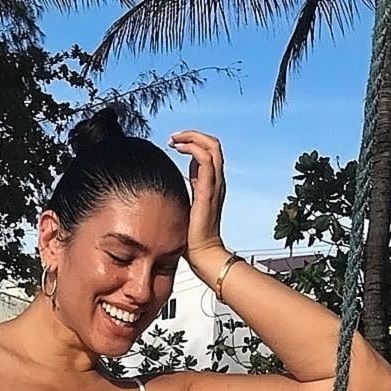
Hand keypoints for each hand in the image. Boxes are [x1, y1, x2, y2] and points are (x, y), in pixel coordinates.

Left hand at [168, 130, 227, 272]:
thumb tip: (181, 180)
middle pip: (213, 144)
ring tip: (174, 140)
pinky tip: (179, 149)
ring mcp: (215, 185)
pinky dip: (193, 148)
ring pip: (212, 147)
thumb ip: (188, 192)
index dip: (193, 143)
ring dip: (192, 137)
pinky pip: (206, 160)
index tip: (174, 144)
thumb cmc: (192, 238)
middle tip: (173, 138)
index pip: (208, 153)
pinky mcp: (208, 191)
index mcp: (211, 184)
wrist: (203, 254)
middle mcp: (216, 181)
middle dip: (192, 135)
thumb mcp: (188, 208)